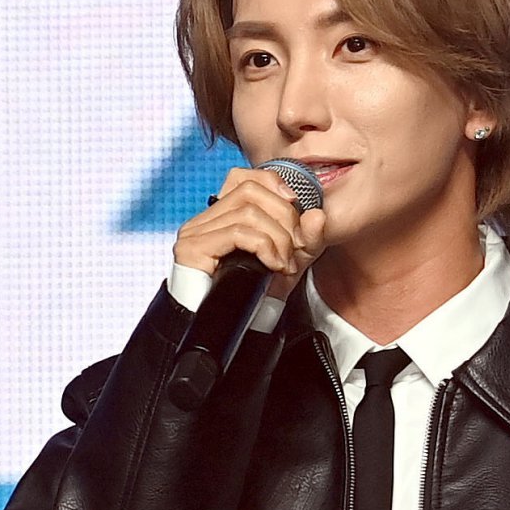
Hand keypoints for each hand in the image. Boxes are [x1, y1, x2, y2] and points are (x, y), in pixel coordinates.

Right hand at [173, 167, 326, 300]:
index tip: (296, 205)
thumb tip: (317, 214)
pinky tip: (273, 266)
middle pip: (250, 190)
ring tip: (284, 263)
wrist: (236, 332)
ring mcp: (195, 233)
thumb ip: (306, 239)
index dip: (274, 183)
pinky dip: (264, 247)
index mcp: (222, 216)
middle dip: (284, 216)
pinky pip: (237, 233)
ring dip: (278, 238)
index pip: (243, 176)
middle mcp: (204, 220)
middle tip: (295, 247)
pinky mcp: (192, 250)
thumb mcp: (289, 262)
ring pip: (248, 212)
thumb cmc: (256, 296)